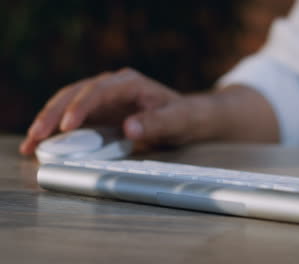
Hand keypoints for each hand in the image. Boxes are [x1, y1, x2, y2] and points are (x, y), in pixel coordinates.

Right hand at [19, 67, 208, 153]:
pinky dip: (56, 130)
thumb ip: (156, 123)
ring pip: (67, 104)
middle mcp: (111, 86)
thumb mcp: (176, 120)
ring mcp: (102, 98)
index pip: (99, 90)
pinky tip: (43, 143)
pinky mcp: (99, 112)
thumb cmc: (182, 116)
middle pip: (75, 94)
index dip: (81, 107)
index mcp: (129, 82)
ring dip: (48, 122)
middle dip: (53, 114)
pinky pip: (73, 118)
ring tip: (30, 143)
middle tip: (37, 136)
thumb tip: (129, 128)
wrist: (185, 116)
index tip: (67, 126)